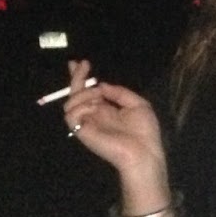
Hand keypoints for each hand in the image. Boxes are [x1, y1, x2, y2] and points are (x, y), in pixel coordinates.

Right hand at [60, 59, 166, 178]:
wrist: (144, 153)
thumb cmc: (144, 132)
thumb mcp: (137, 104)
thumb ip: (119, 93)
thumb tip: (101, 85)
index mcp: (106, 110)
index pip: (88, 92)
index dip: (82, 78)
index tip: (80, 63)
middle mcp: (94, 115)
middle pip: (76, 94)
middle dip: (76, 78)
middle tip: (80, 65)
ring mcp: (87, 123)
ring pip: (70, 103)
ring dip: (82, 93)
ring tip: (97, 94)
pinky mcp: (82, 132)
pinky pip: (71, 115)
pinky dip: (80, 106)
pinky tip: (94, 106)